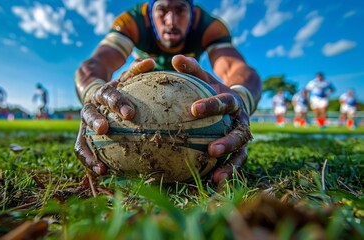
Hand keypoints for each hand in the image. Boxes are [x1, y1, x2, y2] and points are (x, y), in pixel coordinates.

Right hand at [74, 59, 155, 175]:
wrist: (94, 93)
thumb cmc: (118, 89)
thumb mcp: (126, 79)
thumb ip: (137, 71)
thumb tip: (151, 61)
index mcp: (101, 92)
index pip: (108, 94)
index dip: (117, 102)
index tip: (130, 113)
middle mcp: (89, 107)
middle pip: (89, 113)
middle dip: (96, 121)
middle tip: (105, 129)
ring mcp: (83, 123)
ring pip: (81, 136)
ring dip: (89, 150)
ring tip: (100, 164)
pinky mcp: (82, 136)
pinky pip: (82, 149)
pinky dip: (89, 161)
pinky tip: (102, 172)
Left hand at [171, 55, 252, 183]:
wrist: (236, 100)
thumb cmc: (213, 90)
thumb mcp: (205, 79)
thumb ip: (192, 69)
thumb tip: (175, 58)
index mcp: (233, 101)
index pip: (224, 102)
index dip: (212, 106)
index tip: (194, 110)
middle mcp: (242, 120)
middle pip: (239, 132)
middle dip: (227, 141)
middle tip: (211, 149)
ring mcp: (243, 137)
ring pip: (241, 152)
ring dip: (230, 164)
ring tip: (217, 176)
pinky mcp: (241, 149)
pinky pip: (236, 162)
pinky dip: (228, 172)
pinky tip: (214, 182)